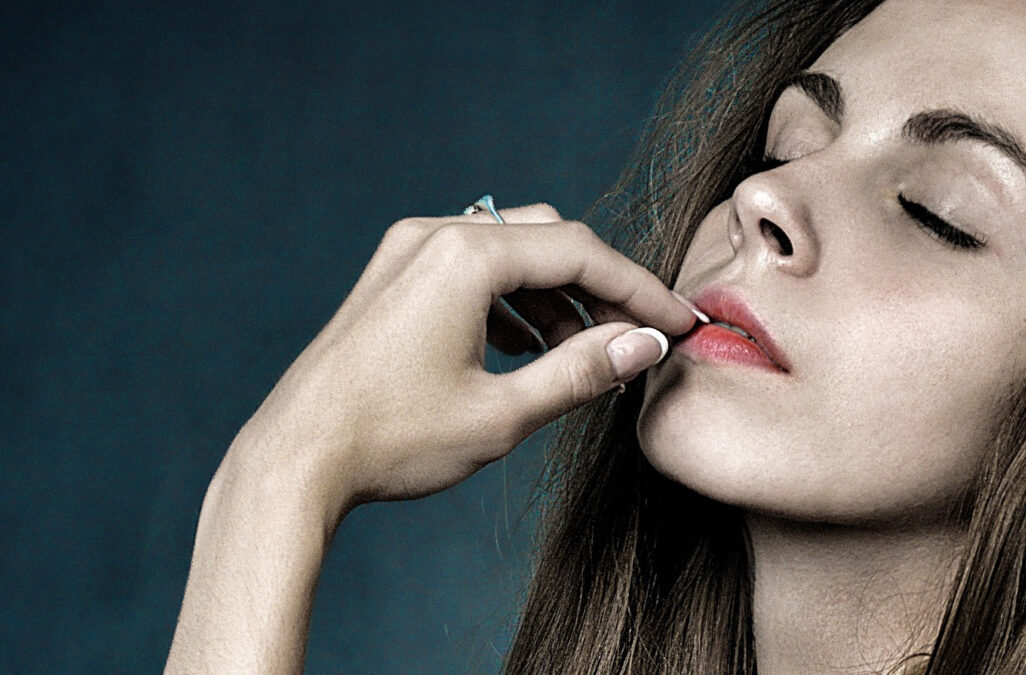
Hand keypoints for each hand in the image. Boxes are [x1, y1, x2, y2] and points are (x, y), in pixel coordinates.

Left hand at [228, 203, 696, 513]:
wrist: (293, 459)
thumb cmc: (391, 439)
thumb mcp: (502, 413)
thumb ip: (582, 371)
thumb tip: (644, 345)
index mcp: (465, 257)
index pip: (582, 253)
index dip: (640, 289)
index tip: (676, 322)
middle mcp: (435, 237)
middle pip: (549, 239)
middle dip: (599, 286)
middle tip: (634, 337)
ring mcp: (407, 252)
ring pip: (511, 252)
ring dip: (555, 296)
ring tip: (579, 356)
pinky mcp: (392, 277)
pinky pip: (473, 268)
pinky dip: (512, 300)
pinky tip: (526, 348)